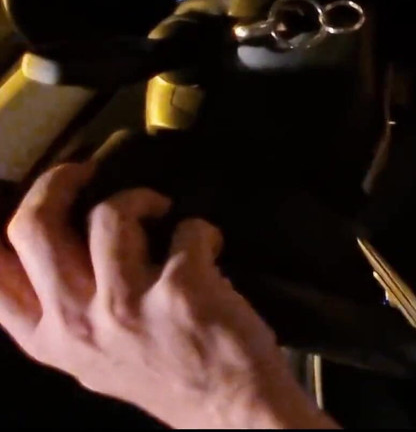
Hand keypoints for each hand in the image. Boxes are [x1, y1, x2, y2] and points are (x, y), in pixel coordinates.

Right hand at [0, 162, 336, 428]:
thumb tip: (45, 238)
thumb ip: (61, 308)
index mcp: (48, 338)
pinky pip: (187, 228)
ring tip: (163, 211)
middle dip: (60, 180)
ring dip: (142, 198)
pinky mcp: (180, 290)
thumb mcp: (89, 354)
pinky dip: (203, 230)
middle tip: (87, 171)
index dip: (5, 218)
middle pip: (33, 225)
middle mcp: (76, 322)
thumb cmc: (166, 376)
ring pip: (110, 214)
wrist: (229, 408)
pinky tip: (210, 248)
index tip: (36, 193)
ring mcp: (126, 306)